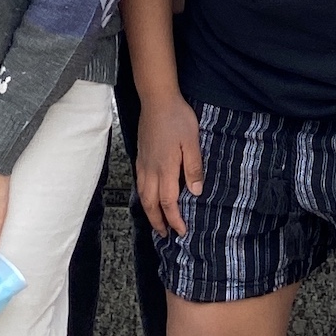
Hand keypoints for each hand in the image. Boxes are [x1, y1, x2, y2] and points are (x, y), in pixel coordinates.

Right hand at [136, 92, 202, 238]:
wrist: (156, 100)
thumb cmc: (177, 118)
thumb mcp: (192, 142)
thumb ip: (193, 168)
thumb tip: (195, 192)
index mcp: (165, 169)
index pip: (168, 202)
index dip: (174, 219)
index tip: (182, 232)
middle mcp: (150, 170)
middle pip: (151, 204)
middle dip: (158, 222)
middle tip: (165, 236)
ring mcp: (143, 163)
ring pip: (143, 195)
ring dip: (149, 212)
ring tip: (157, 222)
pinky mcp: (140, 156)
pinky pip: (140, 184)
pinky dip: (144, 197)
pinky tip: (149, 198)